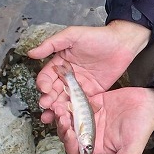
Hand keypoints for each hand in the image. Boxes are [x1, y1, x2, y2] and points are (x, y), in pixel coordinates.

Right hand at [30, 21, 150, 123]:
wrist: (122, 43)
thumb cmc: (97, 36)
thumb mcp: (73, 35)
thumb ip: (52, 43)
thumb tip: (31, 52)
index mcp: (61, 63)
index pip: (47, 76)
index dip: (44, 84)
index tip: (45, 89)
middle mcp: (68, 76)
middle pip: (54, 91)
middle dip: (48, 99)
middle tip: (47, 106)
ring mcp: (80, 86)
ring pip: (65, 100)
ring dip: (58, 109)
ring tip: (54, 116)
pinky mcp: (92, 93)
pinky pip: (81, 104)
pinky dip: (75, 111)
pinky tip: (71, 118)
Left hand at [54, 86, 153, 153]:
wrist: (151, 104)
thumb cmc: (143, 127)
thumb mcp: (132, 150)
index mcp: (97, 145)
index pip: (75, 149)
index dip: (69, 142)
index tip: (69, 133)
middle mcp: (92, 132)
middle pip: (69, 133)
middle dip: (62, 126)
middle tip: (61, 116)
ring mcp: (92, 116)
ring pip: (71, 117)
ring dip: (63, 113)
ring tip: (61, 106)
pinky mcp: (94, 101)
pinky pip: (78, 102)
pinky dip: (71, 100)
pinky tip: (67, 96)